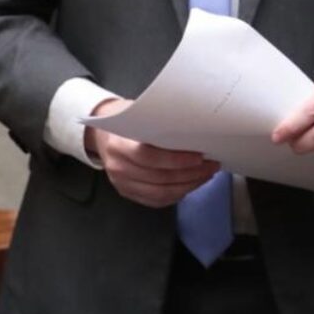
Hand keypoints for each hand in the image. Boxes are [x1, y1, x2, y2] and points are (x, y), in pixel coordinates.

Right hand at [85, 97, 220, 207]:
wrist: (103, 135)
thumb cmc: (126, 119)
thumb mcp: (138, 113)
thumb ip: (159, 123)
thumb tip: (193, 131)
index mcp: (119, 144)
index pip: (149, 157)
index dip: (176, 160)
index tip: (199, 156)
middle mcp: (118, 168)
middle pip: (158, 178)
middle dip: (190, 174)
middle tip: (211, 165)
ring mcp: (122, 184)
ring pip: (160, 193)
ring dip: (188, 186)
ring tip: (205, 175)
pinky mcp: (128, 194)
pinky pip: (157, 201)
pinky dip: (178, 194)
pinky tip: (191, 184)